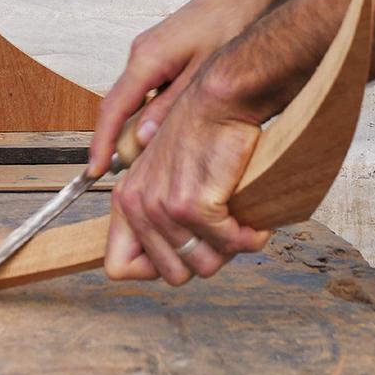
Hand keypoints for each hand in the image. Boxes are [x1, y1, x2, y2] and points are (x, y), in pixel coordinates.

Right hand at [88, 0, 268, 176]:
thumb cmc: (235, 21)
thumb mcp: (206, 73)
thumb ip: (172, 106)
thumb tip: (141, 140)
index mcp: (146, 58)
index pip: (111, 110)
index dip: (101, 144)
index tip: (93, 171)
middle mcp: (142, 54)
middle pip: (119, 107)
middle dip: (117, 141)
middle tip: (126, 175)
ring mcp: (152, 51)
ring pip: (136, 98)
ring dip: (138, 127)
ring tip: (150, 161)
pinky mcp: (166, 51)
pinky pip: (150, 88)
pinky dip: (153, 111)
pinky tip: (171, 130)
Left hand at [102, 65, 268, 285]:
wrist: (220, 99)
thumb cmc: (201, 130)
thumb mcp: (163, 170)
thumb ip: (159, 207)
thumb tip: (182, 248)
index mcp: (125, 202)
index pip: (118, 267)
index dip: (154, 268)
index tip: (182, 252)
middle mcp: (139, 207)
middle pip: (172, 274)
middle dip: (205, 260)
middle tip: (223, 237)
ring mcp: (165, 208)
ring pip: (206, 265)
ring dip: (231, 251)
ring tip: (242, 228)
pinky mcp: (196, 204)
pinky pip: (230, 243)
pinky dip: (249, 237)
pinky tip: (256, 223)